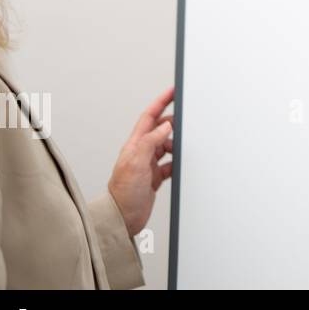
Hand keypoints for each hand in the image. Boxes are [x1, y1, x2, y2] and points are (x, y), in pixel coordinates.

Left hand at [106, 85, 173, 236]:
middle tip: (187, 119)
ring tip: (184, 146)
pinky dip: (177, 161)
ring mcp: (148, 164)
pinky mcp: (155, 177)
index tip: (173, 91)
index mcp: (134, 145)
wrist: (122, 218)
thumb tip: (164, 126)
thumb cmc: (123, 194)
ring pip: (167, 145)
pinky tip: (181, 163)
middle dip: (174, 122)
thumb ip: (149, 142)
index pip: (149, 117)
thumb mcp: (136, 164)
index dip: (161, 102)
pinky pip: (170, 163)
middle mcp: (141, 152)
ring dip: (176, 144)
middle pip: (160, 129)